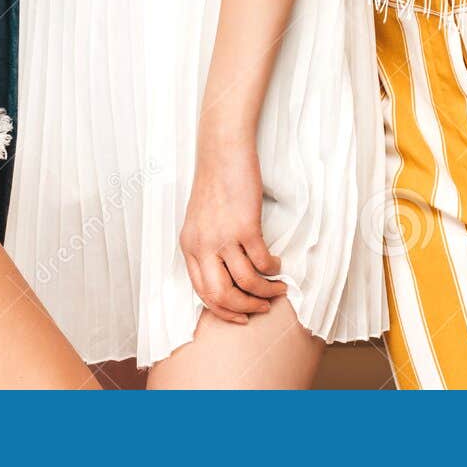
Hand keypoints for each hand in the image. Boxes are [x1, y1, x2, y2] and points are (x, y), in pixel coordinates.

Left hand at [178, 136, 287, 324]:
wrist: (222, 151)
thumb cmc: (215, 182)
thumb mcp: (200, 220)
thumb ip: (207, 246)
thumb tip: (226, 275)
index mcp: (189, 246)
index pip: (202, 292)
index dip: (223, 310)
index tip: (240, 316)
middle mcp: (203, 245)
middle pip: (221, 295)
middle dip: (244, 309)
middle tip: (260, 308)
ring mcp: (224, 237)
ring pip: (245, 282)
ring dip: (264, 292)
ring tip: (276, 290)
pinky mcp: (246, 226)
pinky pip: (262, 261)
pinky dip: (272, 268)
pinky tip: (276, 264)